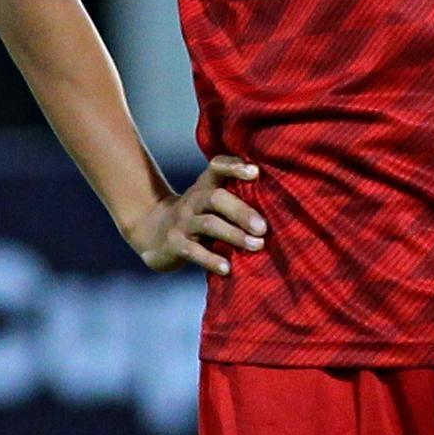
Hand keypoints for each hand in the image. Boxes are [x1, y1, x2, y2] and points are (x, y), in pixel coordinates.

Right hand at [124, 157, 264, 276]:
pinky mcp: (174, 244)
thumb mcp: (210, 202)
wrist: (153, 234)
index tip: (256, 172)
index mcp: (204, 186)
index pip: (217, 167)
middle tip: (263, 228)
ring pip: (208, 224)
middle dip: (241, 212)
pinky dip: (211, 260)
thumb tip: (281, 207)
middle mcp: (193, 200)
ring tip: (257, 245)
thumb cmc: (197, 217)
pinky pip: (193, 251)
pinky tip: (228, 268)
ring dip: (234, 235)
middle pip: (216, 198)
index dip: (233, 166)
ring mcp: (182, 222)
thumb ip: (235, 198)